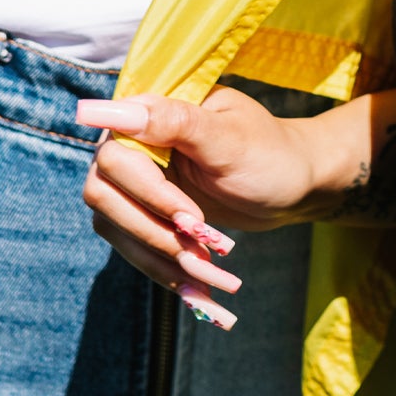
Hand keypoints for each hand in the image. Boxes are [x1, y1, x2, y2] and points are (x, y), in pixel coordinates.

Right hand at [79, 90, 321, 329]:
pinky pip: (132, 245)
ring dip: (157, 254)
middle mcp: (135, 142)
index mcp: (151, 112)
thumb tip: (114, 110)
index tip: (188, 216)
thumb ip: (174, 121)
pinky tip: (195, 285)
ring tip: (207, 270)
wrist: (292, 184)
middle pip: (104, 194)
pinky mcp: (147, 211)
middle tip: (203, 242)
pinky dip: (161, 268)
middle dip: (153, 228)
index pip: (114, 154)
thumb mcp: (228, 138)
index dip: (145, 190)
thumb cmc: (268, 153)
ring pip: (113, 225)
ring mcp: (137, 179)